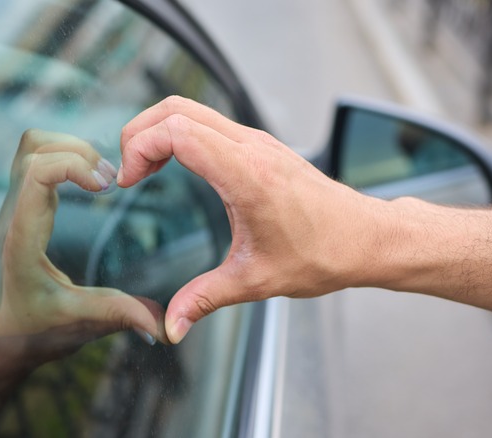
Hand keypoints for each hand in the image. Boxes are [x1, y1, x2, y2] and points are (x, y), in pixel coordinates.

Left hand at [0, 129, 166, 361]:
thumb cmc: (29, 328)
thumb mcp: (76, 323)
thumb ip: (117, 316)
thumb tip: (162, 327)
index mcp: (24, 238)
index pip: (37, 174)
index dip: (74, 167)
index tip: (106, 188)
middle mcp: (17, 214)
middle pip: (35, 149)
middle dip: (79, 152)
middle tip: (111, 182)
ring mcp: (19, 205)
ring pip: (33, 146)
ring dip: (72, 149)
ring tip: (103, 177)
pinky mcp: (27, 204)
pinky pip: (40, 158)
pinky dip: (68, 156)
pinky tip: (92, 183)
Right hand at [118, 96, 384, 342]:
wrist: (366, 238)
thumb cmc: (322, 254)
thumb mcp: (255, 281)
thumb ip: (204, 300)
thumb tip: (171, 326)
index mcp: (247, 175)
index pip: (178, 132)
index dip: (140, 149)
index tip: (127, 182)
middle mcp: (251, 147)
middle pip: (176, 109)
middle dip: (138, 132)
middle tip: (125, 171)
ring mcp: (256, 141)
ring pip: (191, 110)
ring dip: (157, 130)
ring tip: (142, 168)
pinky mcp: (260, 145)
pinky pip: (208, 122)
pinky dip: (178, 133)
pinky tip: (172, 166)